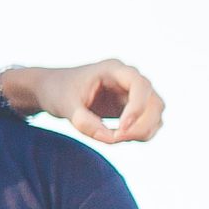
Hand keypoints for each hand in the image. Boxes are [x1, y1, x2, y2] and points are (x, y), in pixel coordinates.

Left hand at [28, 60, 163, 143]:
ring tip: (111, 138)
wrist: (53, 90)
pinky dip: (138, 134)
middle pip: (154, 102)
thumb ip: (83, 121)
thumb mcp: (64, 106)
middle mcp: (129, 79)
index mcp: (113, 69)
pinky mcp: (134, 108)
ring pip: (156, 114)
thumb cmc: (57, 91)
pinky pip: (149, 123)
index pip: (139, 85)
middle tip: (114, 139)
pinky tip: (115, 137)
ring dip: (142, 132)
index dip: (137, 108)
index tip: (121, 129)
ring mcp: (135, 93)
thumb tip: (109, 138)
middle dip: (140, 125)